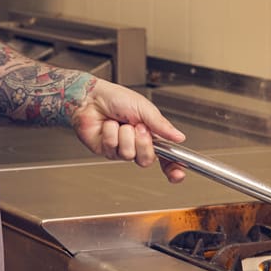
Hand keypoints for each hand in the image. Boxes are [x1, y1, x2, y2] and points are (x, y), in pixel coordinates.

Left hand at [71, 79, 187, 181]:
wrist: (92, 97)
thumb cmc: (116, 98)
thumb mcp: (144, 108)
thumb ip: (161, 125)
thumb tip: (178, 137)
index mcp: (150, 134)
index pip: (166, 157)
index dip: (173, 168)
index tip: (178, 173)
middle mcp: (136, 144)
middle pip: (147, 160)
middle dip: (143, 142)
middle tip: (137, 126)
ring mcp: (121, 149)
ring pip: (129, 155)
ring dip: (125, 135)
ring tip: (120, 123)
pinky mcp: (106, 150)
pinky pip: (113, 149)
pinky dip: (111, 133)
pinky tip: (108, 125)